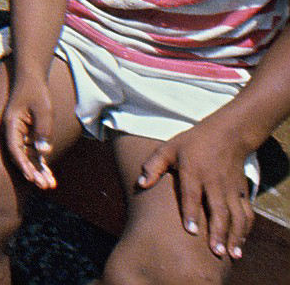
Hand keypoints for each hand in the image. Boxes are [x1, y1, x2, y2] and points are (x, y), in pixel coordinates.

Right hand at [3, 79, 56, 189]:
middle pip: (21, 156)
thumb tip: (43, 152)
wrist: (32, 77)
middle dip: (32, 172)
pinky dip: (41, 163)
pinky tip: (50, 176)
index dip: (22, 164)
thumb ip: (43, 130)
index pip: (14, 148)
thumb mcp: (43, 109)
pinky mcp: (29, 134)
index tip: (31, 177)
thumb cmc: (36, 91)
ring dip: (38, 171)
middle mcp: (13, 131)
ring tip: (49, 186)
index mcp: (11, 124)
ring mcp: (21, 134)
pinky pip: (34, 152)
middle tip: (44, 186)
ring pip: (28, 156)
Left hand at [136, 117, 255, 259]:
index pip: (193, 194)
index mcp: (194, 170)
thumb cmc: (193, 143)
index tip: (191, 231)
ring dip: (235, 235)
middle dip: (218, 232)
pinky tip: (240, 242)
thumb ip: (153, 165)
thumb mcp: (169, 148)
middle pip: (218, 209)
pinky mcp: (243, 191)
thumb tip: (140, 184)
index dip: (191, 212)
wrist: (228, 134)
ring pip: (236, 215)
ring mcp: (231, 188)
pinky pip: (247, 212)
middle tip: (216, 252)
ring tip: (231, 254)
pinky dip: (246, 229)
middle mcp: (215, 181)